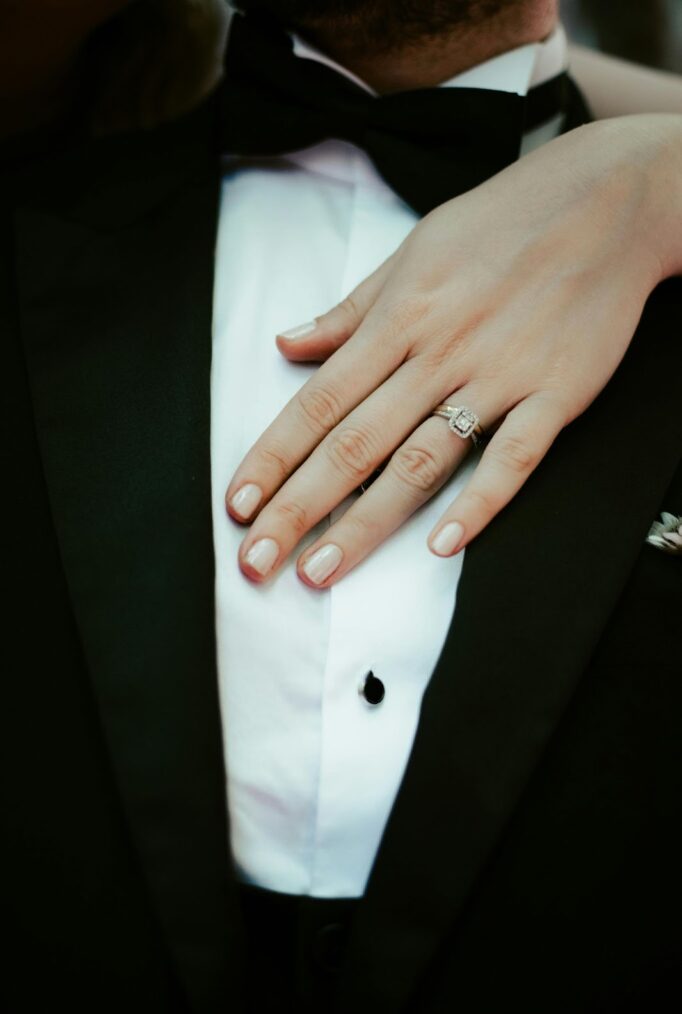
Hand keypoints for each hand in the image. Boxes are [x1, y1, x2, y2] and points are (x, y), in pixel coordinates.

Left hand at [225, 114, 681, 587]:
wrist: (605, 201)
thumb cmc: (501, 223)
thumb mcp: (411, 252)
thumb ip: (349, 310)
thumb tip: (289, 343)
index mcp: (397, 320)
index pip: (317, 403)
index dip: (272, 457)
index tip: (237, 503)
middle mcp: (437, 354)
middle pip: (353, 445)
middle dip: (297, 508)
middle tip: (257, 561)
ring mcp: (497, 377)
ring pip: (419, 463)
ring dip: (365, 523)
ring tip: (321, 569)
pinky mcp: (553, 394)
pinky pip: (514, 458)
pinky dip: (479, 502)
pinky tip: (442, 545)